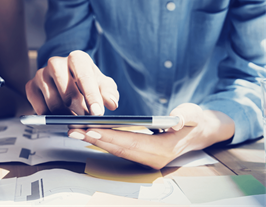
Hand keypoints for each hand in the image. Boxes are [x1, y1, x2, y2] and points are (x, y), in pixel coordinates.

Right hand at [25, 50, 118, 114]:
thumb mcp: (102, 85)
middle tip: (87, 120)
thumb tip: (111, 103)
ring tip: (75, 119)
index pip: (83, 76)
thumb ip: (109, 92)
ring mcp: (41, 74)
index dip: (91, 96)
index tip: (98, 113)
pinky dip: (51, 116)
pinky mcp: (30, 86)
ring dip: (66, 115)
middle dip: (79, 110)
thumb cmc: (87, 83)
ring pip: (53, 103)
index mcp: (76, 58)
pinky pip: (39, 108)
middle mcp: (56, 63)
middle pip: (67, 92)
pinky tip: (59, 117)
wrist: (67, 83)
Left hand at [68, 103, 234, 168]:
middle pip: (118, 148)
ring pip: (116, 150)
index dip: (109, 136)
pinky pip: (119, 149)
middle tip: (73, 130)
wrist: (201, 133)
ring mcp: (146, 160)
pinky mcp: (141, 155)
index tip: (90, 129)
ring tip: (75, 131)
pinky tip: (89, 134)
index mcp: (164, 150)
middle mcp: (153, 159)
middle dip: (94, 139)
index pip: (131, 142)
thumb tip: (176, 121)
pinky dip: (103, 142)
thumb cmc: (195, 121)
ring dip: (94, 141)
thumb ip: (185, 117)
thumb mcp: (194, 114)